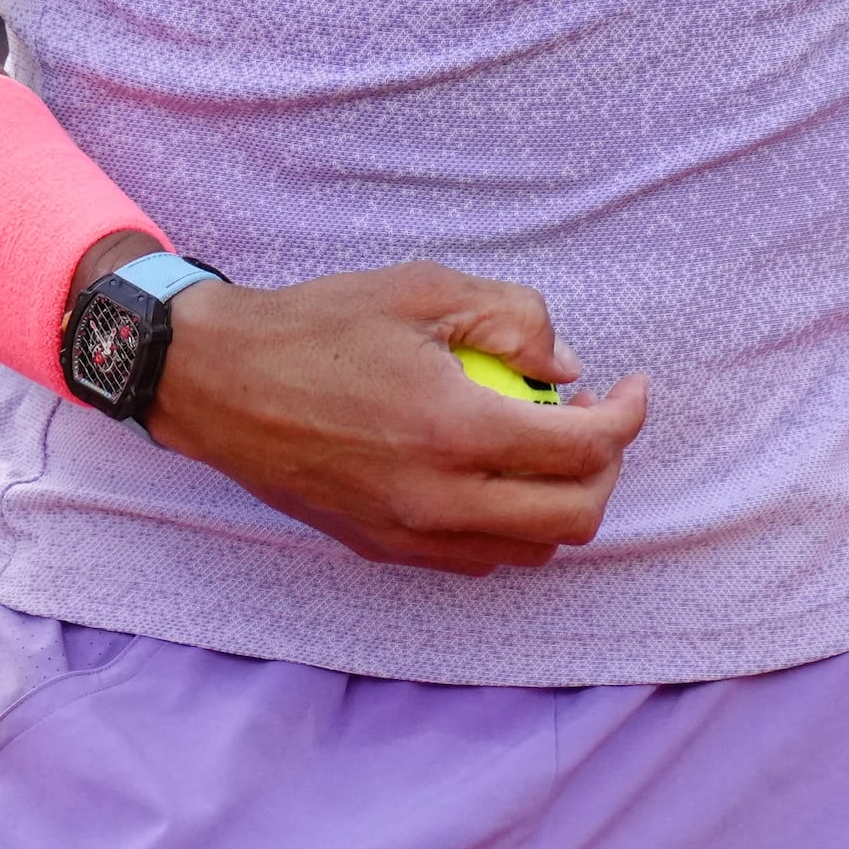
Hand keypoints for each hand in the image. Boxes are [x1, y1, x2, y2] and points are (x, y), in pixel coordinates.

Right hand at [142, 263, 648, 575]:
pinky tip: (492, 474)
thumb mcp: (422, 289)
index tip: (629, 389)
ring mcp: (408, 535)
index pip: (584, 449)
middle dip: (605, 469)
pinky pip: (478, 559)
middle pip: (574, 518)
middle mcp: (437, 499)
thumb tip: (566, 368)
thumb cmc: (317, 326)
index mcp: (453, 428)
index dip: (627, 418)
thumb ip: (512, 317)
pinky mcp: (382, 549)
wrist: (218, 383)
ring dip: (559, 503)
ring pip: (530, 551)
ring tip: (543, 447)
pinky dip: (509, 525)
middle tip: (594, 421)